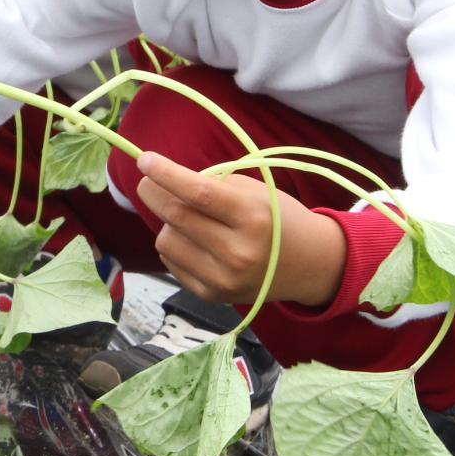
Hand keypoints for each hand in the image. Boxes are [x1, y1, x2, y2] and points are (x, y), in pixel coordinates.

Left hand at [133, 151, 347, 307]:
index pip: (197, 192)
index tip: (145, 160)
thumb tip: (161, 181)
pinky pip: (171, 264)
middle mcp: (238, 251)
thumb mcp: (255, 192)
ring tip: (189, 220)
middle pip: (176, 217)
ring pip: (166, 242)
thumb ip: (212, 186)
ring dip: (168, 225)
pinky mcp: (213, 295)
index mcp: (252, 217)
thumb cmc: (278, 218)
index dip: (166, 174)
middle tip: (148, 182)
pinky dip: (175, 247)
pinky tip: (195, 243)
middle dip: (154, 193)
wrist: (309, 264)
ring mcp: (224, 278)